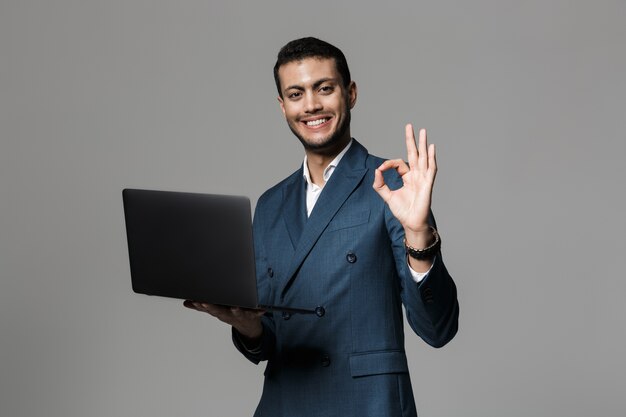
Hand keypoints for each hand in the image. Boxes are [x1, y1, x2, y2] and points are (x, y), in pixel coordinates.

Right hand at [183, 301, 264, 339]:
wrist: (248, 327)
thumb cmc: (231, 315)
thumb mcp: (216, 312)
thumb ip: (201, 307)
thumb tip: (186, 303)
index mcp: (221, 312)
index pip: (209, 309)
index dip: (202, 306)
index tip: (196, 301)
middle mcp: (229, 314)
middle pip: (219, 312)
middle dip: (212, 308)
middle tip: (205, 303)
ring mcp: (241, 315)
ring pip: (237, 313)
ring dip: (235, 311)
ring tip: (234, 308)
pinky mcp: (254, 315)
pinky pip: (257, 313)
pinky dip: (260, 311)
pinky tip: (262, 309)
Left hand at [373, 124, 436, 242]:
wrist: (411, 223)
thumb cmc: (402, 211)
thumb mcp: (387, 196)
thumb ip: (380, 185)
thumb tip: (376, 171)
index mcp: (407, 177)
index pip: (398, 163)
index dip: (388, 164)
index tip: (380, 170)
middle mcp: (416, 175)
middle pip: (414, 154)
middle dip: (412, 140)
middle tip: (410, 126)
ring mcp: (423, 178)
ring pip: (423, 157)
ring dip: (423, 144)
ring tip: (423, 131)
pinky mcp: (428, 184)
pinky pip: (431, 168)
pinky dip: (432, 158)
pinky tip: (431, 147)